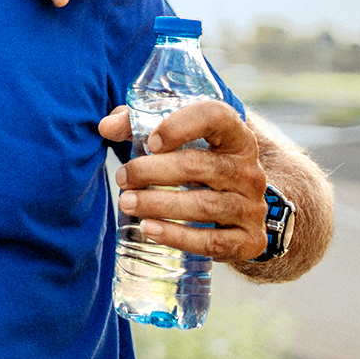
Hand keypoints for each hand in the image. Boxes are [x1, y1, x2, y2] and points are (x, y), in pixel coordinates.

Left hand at [98, 101, 268, 259]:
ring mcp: (253, 208)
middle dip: (152, 171)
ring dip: (159, 204)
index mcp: (236, 138)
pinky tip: (149, 229)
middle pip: (200, 166)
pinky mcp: (250, 241)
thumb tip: (106, 127)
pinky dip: (178, 237)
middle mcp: (250, 171)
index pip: (217, 117)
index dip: (181, 126)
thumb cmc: (199, 166)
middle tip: (122, 178)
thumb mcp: (177, 141)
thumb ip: (140, 126)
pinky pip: (214, 241)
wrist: (238, 211)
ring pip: (205, 206)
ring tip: (126, 202)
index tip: (150, 141)